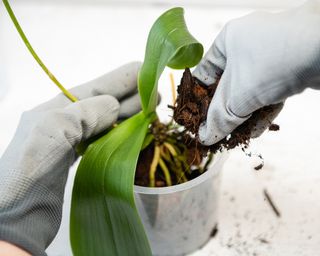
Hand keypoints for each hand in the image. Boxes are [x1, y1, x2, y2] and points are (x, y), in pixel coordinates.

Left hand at [0, 62, 140, 254]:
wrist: (16, 217)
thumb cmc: (28, 171)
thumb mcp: (53, 130)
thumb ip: (84, 113)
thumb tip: (114, 105)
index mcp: (55, 108)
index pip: (95, 88)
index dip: (121, 79)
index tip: (144, 70)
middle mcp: (64, 121)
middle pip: (103, 103)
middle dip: (130, 96)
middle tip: (155, 93)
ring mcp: (70, 142)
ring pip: (106, 122)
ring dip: (129, 115)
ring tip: (150, 109)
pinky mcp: (77, 161)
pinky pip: (103, 140)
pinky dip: (120, 134)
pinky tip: (133, 132)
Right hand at [193, 0, 319, 144]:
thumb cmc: (273, 63)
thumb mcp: (238, 96)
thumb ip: (219, 119)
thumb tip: (204, 137)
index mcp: (227, 42)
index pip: (204, 75)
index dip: (198, 100)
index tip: (196, 120)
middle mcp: (247, 47)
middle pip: (228, 87)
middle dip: (225, 113)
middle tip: (218, 133)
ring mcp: (270, 57)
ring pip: (249, 92)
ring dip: (243, 117)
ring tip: (236, 138)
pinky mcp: (288, 68)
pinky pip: (267, 92)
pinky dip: (262, 111)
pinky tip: (256, 130)